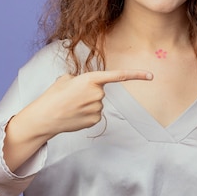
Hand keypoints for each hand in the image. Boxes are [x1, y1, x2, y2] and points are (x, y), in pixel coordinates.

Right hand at [22, 69, 153, 137]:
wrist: (45, 117)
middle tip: (72, 96)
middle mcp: (98, 93)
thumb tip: (88, 86)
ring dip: (86, 103)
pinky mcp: (95, 120)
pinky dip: (86, 114)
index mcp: (91, 79)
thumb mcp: (66, 79)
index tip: (151, 76)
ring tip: (70, 106)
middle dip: (88, 92)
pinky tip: (74, 115)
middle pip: (100, 91)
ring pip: (97, 103)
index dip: (136, 75)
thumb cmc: (53, 95)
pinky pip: (95, 114)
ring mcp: (98, 108)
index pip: (118, 76)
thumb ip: (81, 79)